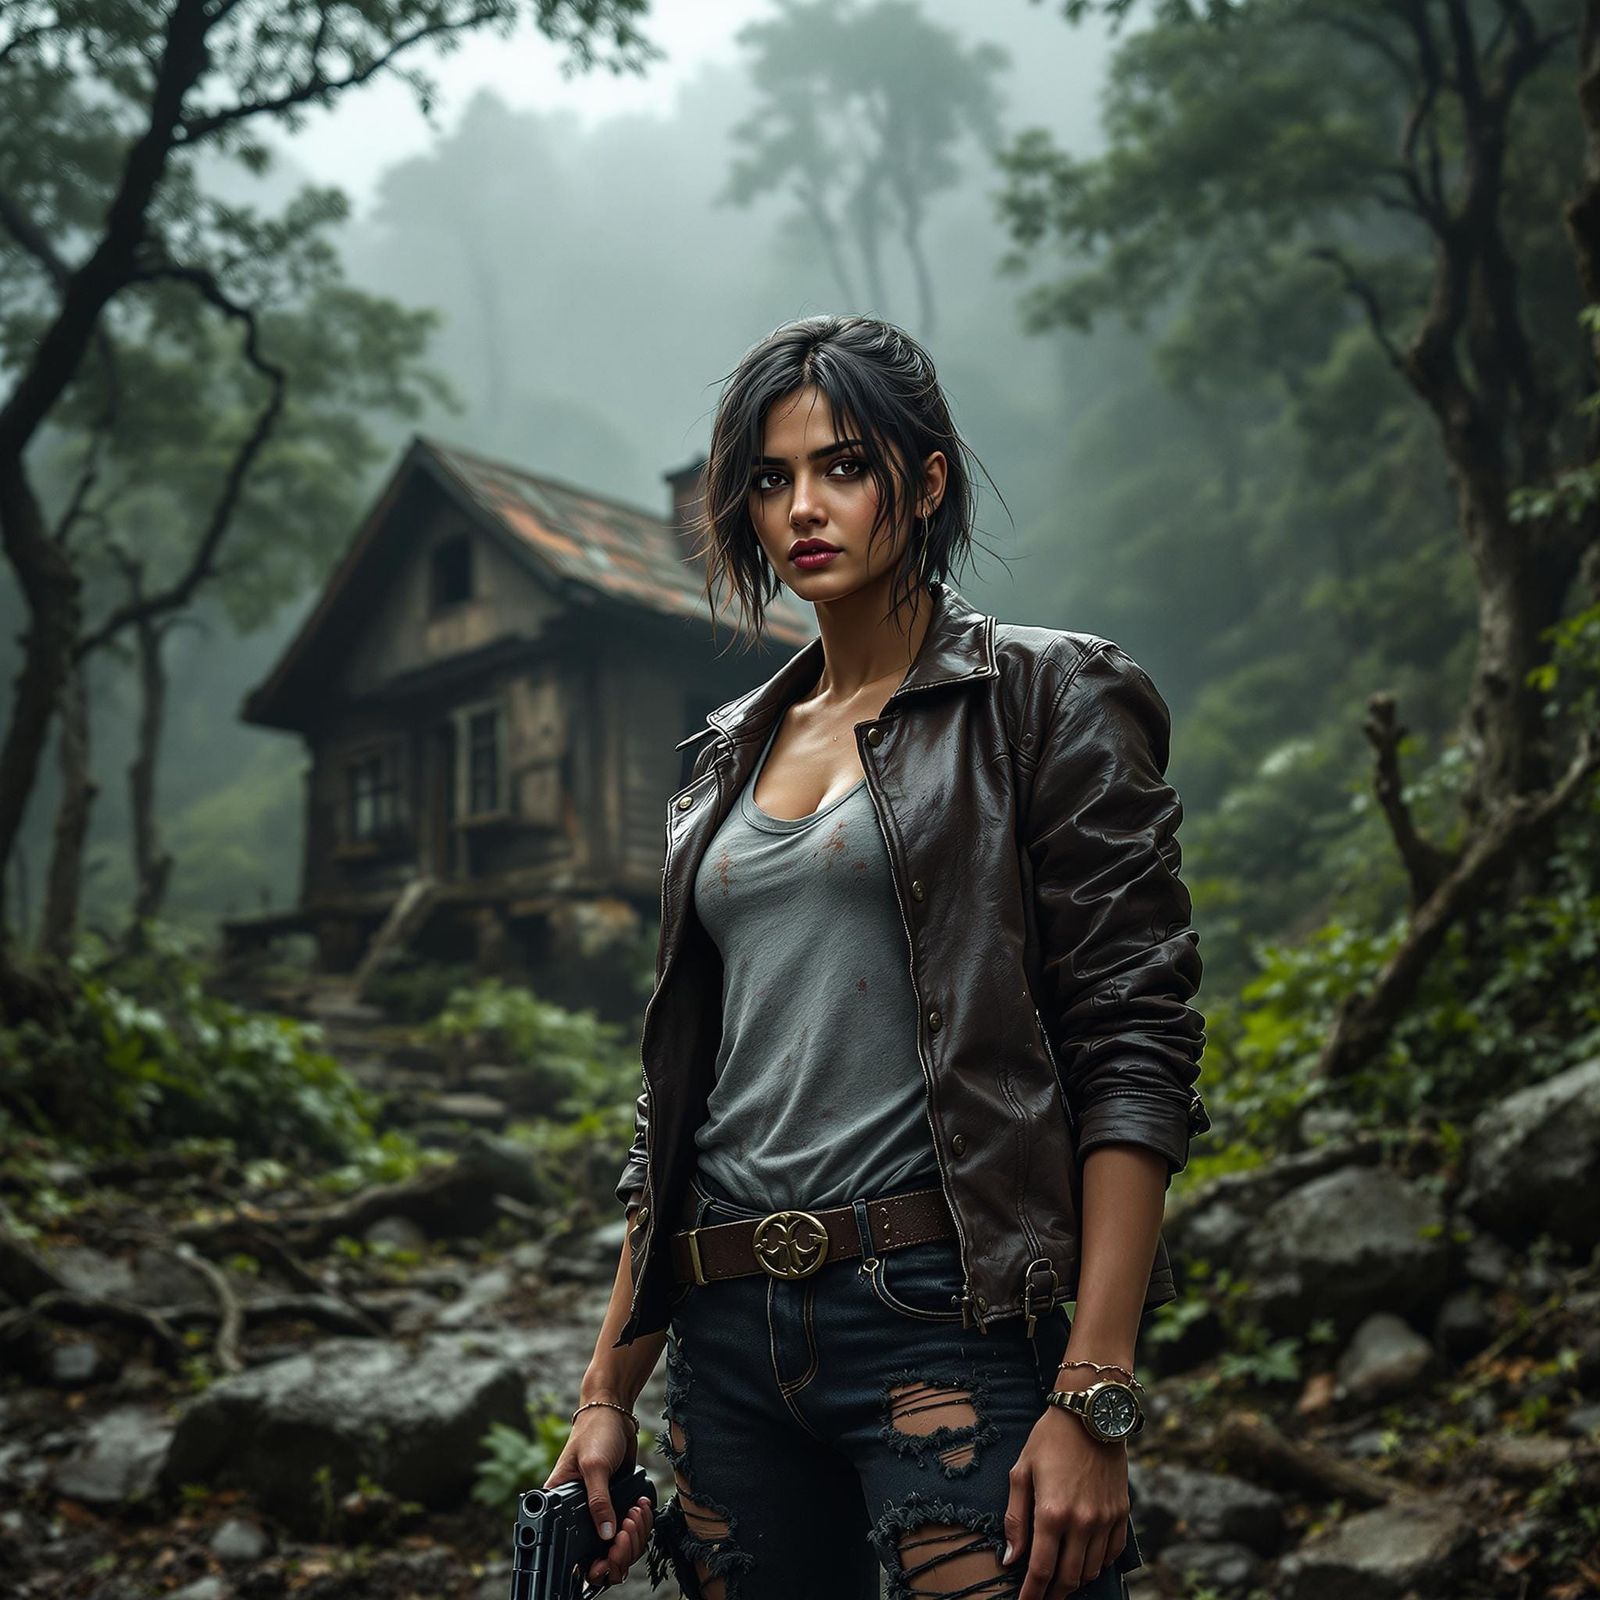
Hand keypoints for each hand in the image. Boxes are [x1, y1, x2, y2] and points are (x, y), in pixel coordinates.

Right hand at [544, 1407, 655, 1588]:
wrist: (614, 1413)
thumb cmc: (595, 1432)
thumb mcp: (595, 1465)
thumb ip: (598, 1500)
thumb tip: (605, 1534)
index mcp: (559, 1503)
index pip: (566, 1543)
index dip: (589, 1556)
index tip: (608, 1550)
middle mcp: (576, 1509)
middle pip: (596, 1549)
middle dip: (618, 1545)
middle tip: (627, 1526)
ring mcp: (597, 1508)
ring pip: (615, 1541)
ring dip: (632, 1532)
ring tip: (636, 1511)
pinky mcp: (614, 1502)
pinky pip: (627, 1526)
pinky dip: (638, 1522)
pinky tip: (641, 1506)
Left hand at [1003, 1384, 1129, 1599]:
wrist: (1091, 1413)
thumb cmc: (1050, 1439)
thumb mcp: (1022, 1471)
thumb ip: (1015, 1518)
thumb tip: (1010, 1559)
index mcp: (1052, 1512)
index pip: (1041, 1569)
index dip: (1032, 1594)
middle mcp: (1082, 1521)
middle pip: (1069, 1578)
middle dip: (1053, 1593)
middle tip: (1041, 1596)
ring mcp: (1106, 1519)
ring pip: (1091, 1570)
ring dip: (1075, 1581)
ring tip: (1060, 1580)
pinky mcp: (1122, 1513)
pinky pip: (1112, 1554)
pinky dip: (1098, 1564)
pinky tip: (1085, 1560)